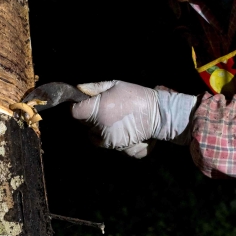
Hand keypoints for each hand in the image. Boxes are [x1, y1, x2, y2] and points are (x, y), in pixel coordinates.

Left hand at [71, 81, 198, 157]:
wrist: (161, 114)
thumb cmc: (137, 96)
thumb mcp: (116, 84)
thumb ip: (95, 87)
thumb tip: (78, 89)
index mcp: (99, 111)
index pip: (75, 113)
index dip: (78, 108)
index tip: (84, 106)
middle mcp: (102, 129)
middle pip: (86, 128)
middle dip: (92, 121)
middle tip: (107, 112)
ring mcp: (112, 143)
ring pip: (98, 139)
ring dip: (103, 132)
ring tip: (119, 121)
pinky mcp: (122, 150)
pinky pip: (112, 147)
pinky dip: (116, 141)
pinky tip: (126, 131)